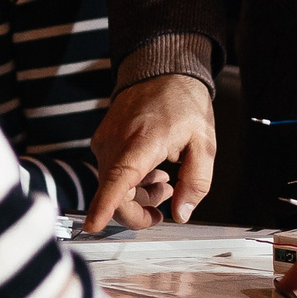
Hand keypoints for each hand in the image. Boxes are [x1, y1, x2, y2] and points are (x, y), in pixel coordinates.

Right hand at [84, 75, 215, 232]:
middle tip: (164, 209)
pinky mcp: (102, 142)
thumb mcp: (204, 143)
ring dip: (138, 195)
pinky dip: (130, 181)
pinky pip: (112, 173)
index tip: (92, 225)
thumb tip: (181, 215)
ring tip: (165, 183)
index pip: (118, 179)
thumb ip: (195, 182)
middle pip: (116, 196)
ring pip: (113, 186)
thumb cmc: (182, 103)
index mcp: (142, 142)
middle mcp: (116, 143)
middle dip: (139, 212)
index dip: (104, 205)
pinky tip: (151, 170)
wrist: (161, 71)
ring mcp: (105, 142)